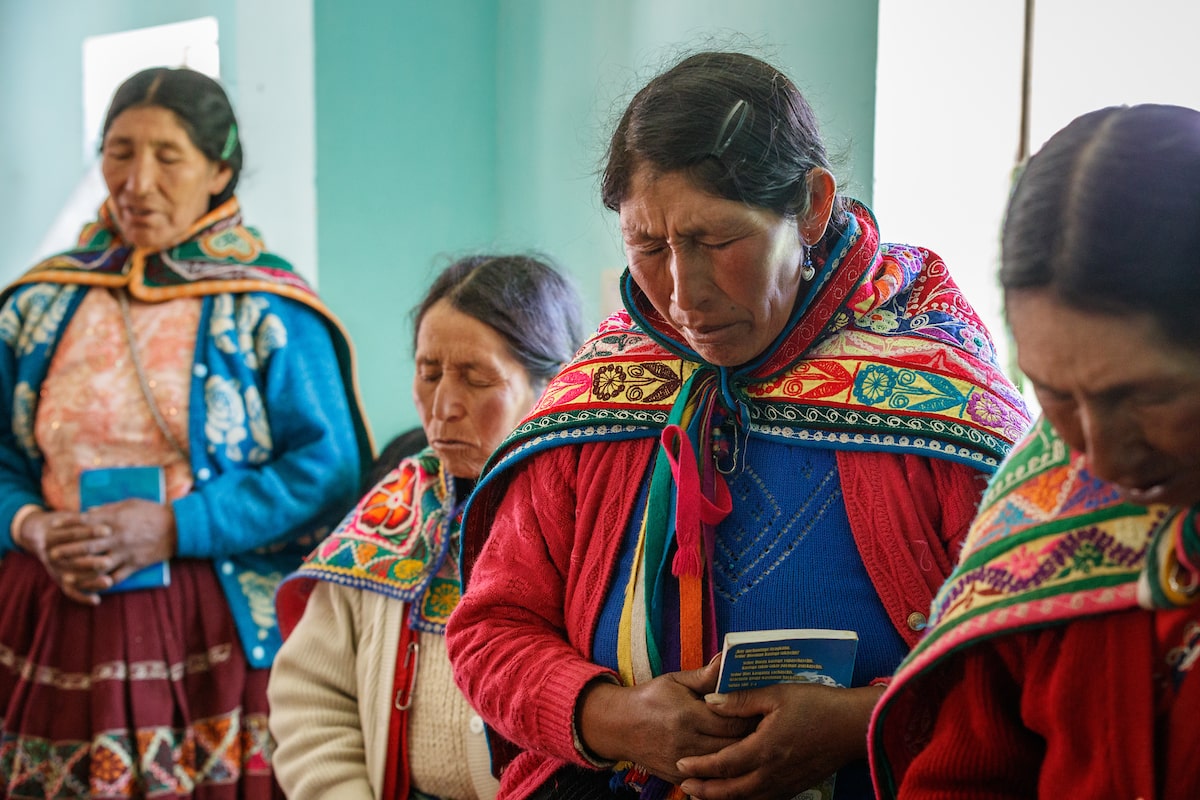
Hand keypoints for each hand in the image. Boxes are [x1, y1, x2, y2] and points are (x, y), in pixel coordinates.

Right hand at [17, 509, 110, 604]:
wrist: (38, 534)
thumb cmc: (64, 522)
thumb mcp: (69, 516)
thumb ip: (82, 515)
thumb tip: (96, 510)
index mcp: (54, 533)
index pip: (74, 531)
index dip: (90, 530)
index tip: (108, 529)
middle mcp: (53, 552)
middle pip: (73, 558)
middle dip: (91, 559)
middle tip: (109, 561)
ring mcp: (56, 568)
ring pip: (72, 578)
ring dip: (91, 581)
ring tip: (108, 582)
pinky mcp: (59, 579)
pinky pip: (70, 591)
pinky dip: (82, 597)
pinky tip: (96, 601)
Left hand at [48, 498, 176, 593]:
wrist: (178, 528)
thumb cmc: (154, 512)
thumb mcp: (131, 504)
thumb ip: (109, 509)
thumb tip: (90, 512)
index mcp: (116, 520)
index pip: (85, 522)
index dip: (67, 524)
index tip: (54, 526)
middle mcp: (117, 537)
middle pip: (86, 545)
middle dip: (67, 550)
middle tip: (52, 554)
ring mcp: (125, 553)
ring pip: (98, 565)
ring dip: (81, 571)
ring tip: (67, 576)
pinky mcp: (135, 564)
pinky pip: (116, 577)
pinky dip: (103, 583)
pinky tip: (93, 587)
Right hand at [576, 658, 754, 784]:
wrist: (619, 726)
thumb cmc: (650, 699)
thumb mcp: (675, 681)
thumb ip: (705, 676)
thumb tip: (728, 659)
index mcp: (688, 716)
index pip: (732, 721)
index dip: (751, 718)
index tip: (764, 711)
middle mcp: (686, 743)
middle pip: (733, 746)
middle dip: (752, 739)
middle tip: (767, 729)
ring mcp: (682, 764)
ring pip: (724, 766)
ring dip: (741, 756)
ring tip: (756, 744)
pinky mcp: (678, 778)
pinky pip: (710, 780)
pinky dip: (724, 772)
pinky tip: (736, 762)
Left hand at [676, 682, 884, 799]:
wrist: (854, 727)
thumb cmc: (817, 705)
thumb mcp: (777, 694)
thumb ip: (741, 700)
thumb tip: (709, 702)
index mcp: (765, 749)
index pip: (723, 764)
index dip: (700, 767)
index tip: (680, 765)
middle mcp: (773, 773)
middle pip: (731, 791)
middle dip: (705, 791)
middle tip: (684, 786)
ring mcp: (785, 784)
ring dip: (722, 799)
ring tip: (702, 795)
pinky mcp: (795, 787)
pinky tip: (736, 794)